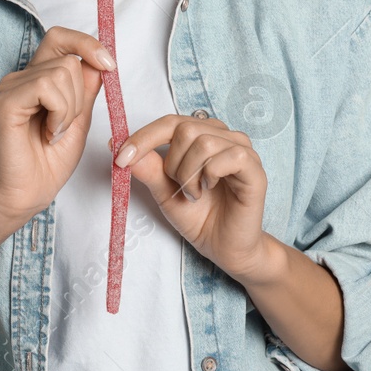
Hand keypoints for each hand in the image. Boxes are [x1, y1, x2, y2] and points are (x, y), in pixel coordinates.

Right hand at [0, 26, 115, 235]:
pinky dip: (59, 113)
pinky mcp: (6, 101)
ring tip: (53, 133)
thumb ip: (86, 88)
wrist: (28, 194)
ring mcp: (10, 87)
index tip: (109, 65)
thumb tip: (98, 60)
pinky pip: (47, 87)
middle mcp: (20, 77)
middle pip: (69, 59)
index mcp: (36, 78)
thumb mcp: (80, 119)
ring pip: (62, 73)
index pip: (60, 38)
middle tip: (65, 125)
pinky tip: (48, 133)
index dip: (86, 44)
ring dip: (70, 109)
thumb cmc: (50, 162)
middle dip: (80, 96)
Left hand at [112, 115, 272, 280]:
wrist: (224, 248)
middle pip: (185, 129)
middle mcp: (222, 135)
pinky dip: (212, 175)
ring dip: (191, 174)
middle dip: (173, 164)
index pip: (169, 122)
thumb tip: (116, 143)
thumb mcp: (163, 191)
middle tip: (180, 189)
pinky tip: (212, 189)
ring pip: (204, 142)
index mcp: (201, 134)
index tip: (120, 158)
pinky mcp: (255, 169)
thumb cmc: (198, 216)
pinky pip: (230, 156)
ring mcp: (241, 149)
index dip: (143, 138)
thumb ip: (147, 167)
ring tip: (195, 194)